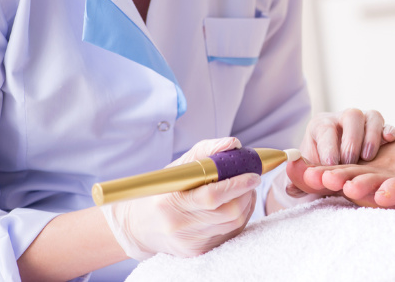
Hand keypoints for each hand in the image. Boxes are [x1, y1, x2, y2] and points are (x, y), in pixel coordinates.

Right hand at [101, 137, 258, 259]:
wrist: (140, 227)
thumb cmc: (163, 191)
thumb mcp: (178, 168)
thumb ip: (206, 151)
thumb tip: (233, 143)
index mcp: (170, 201)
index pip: (212, 196)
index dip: (237, 185)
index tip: (253, 175)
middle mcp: (179, 225)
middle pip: (228, 213)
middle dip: (246, 194)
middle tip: (251, 181)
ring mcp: (189, 242)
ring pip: (233, 224)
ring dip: (246, 205)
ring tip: (244, 191)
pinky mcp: (198, 251)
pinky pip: (230, 234)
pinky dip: (240, 218)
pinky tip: (235, 206)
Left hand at [278, 108, 394, 202]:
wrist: (336, 169)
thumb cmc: (321, 170)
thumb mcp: (309, 176)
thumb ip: (300, 180)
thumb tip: (291, 183)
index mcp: (322, 126)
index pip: (325, 128)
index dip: (328, 145)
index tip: (330, 164)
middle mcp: (343, 120)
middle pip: (351, 116)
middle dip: (351, 139)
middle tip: (350, 161)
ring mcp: (364, 123)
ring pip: (371, 116)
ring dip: (371, 135)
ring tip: (368, 156)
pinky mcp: (381, 130)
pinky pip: (387, 124)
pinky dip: (388, 131)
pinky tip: (389, 141)